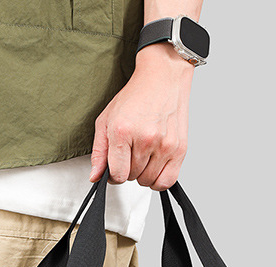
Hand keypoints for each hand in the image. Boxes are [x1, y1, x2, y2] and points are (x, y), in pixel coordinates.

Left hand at [89, 44, 194, 190]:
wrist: (163, 77)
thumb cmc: (135, 97)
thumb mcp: (106, 120)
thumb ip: (99, 152)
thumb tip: (95, 177)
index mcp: (123, 131)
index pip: (118, 174)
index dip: (114, 175)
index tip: (116, 167)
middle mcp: (146, 138)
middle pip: (132, 177)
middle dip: (129, 170)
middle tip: (131, 152)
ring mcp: (165, 144)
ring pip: (148, 181)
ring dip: (143, 174)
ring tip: (143, 155)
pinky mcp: (180, 149)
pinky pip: (167, 181)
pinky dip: (159, 180)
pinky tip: (154, 166)